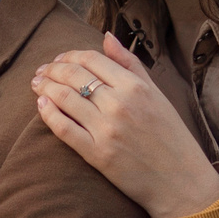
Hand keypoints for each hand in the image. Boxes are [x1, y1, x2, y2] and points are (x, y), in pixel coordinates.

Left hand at [31, 32, 218, 217]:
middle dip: (52, 69)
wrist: (180, 181)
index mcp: (135, 86)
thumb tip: (106, 37)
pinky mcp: (97, 154)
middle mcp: (119, 104)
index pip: (91, 59)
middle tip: (42, 71)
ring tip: (37, 85)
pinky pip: (63, 129)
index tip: (60, 59)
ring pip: (63, 98)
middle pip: (73, 75)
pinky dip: (48, 113)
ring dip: (45, 87)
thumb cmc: (170, 135)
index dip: (69, 55)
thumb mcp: (157, 93)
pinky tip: (41, 105)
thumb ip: (130, 64)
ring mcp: (106, 130)